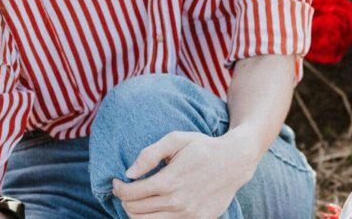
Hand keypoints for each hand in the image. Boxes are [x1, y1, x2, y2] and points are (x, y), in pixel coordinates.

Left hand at [111, 131, 256, 218]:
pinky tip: (154, 207)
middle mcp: (177, 202)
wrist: (234, 162)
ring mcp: (187, 215)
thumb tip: (129, 172)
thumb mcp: (176, 140)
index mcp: (169, 181)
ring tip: (138, 200)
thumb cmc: (202, 148)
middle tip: (126, 189)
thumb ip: (150, 154)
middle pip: (134, 210)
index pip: (130, 193)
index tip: (117, 181)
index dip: (118, 188)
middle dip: (125, 199)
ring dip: (136, 212)